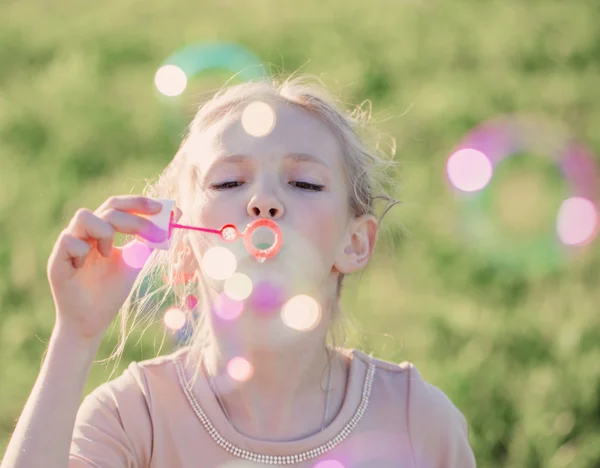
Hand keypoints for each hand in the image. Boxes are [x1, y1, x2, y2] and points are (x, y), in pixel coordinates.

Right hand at [47, 196, 167, 340]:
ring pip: (85, 216)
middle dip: (134, 217)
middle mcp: (84, 232)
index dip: (139, 204)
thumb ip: (150, 241)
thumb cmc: (110, 291)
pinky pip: (69, 241)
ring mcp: (69, 243)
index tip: (162, 209)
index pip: (118, 206)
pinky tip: (84, 267)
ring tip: (108, 254)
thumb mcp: (135, 262)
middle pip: (108, 207)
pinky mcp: (56, 259)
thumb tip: (175, 217)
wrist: (92, 321)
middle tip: (153, 230)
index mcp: (102, 230)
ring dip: (105, 232)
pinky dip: (83, 251)